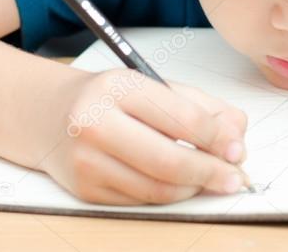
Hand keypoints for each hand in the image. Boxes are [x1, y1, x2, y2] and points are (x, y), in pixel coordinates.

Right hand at [41, 68, 248, 203]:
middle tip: (235, 178)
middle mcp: (95, 123)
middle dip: (211, 173)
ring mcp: (86, 160)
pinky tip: (182, 185)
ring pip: (156, 188)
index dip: (217, 139)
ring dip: (193, 188)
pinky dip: (169, 195)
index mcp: (119, 87)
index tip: (238, 149)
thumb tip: (236, 135)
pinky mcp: (84, 189)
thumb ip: (202, 107)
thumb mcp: (155, 87)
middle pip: (168, 160)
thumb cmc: (112, 99)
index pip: (181, 118)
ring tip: (212, 180)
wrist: (50, 115)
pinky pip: (140, 200)